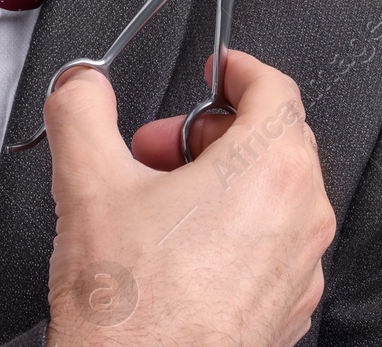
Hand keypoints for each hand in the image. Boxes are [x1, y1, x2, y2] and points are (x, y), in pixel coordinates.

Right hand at [43, 50, 334, 346]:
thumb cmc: (132, 313)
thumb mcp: (86, 182)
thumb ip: (81, 108)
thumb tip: (82, 86)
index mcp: (270, 173)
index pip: (275, 89)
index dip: (237, 68)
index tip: (214, 68)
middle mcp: (300, 220)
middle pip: (274, 140)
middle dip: (208, 131)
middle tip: (156, 147)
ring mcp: (299, 272)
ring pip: (272, 195)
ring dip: (218, 180)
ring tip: (157, 202)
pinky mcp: (285, 311)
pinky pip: (269, 245)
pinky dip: (231, 229)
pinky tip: (174, 249)